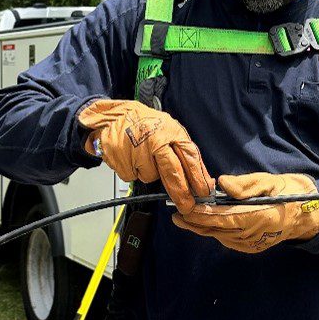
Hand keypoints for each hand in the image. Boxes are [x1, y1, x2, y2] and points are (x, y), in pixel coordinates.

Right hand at [78, 99, 212, 213]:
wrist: (114, 115)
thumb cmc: (144, 122)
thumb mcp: (168, 129)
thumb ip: (182, 152)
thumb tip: (200, 178)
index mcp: (171, 131)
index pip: (189, 157)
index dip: (198, 177)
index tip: (204, 192)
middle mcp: (155, 140)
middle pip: (172, 172)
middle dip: (181, 192)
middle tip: (186, 205)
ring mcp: (137, 149)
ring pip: (150, 177)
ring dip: (148, 172)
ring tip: (142, 156)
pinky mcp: (121, 158)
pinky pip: (132, 176)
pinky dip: (132, 171)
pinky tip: (130, 157)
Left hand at [173, 172, 318, 252]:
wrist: (307, 215)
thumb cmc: (288, 192)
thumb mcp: (269, 181)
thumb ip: (244, 184)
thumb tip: (220, 184)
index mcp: (259, 217)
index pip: (222, 217)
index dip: (201, 214)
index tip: (184, 208)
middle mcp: (254, 234)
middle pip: (217, 229)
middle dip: (194, 222)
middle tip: (175, 214)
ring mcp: (253, 244)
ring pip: (219, 236)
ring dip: (201, 228)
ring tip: (184, 218)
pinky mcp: (252, 248)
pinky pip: (227, 240)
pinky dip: (214, 232)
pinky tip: (204, 224)